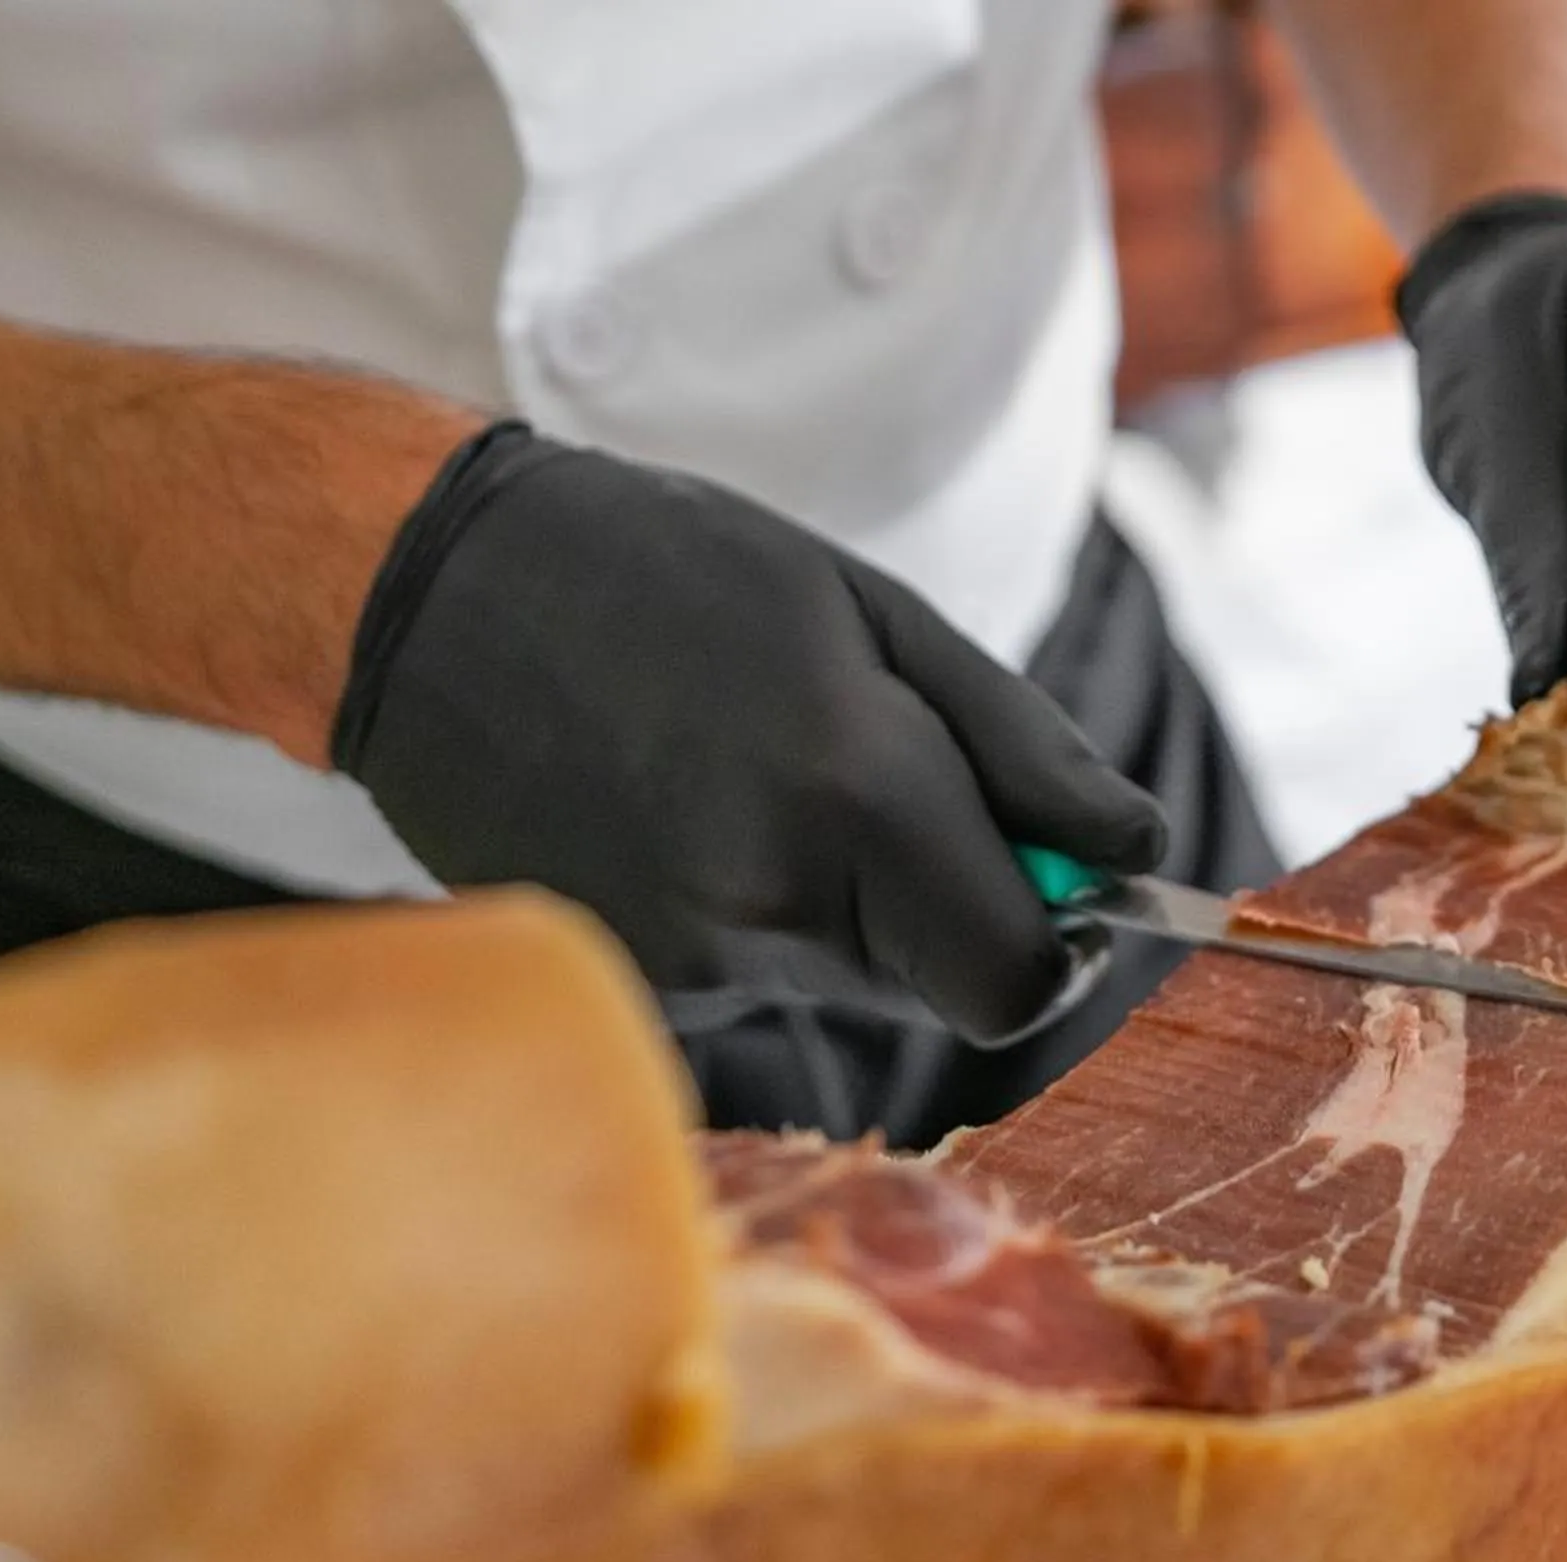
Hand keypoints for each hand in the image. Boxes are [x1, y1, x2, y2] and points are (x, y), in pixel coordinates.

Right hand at [335, 424, 1167, 1045]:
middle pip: (940, 984)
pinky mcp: (624, 981)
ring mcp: (682, 956)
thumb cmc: (667, 573)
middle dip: (948, 905)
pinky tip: (673, 809)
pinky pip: (751, 976)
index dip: (1051, 939)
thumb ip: (1022, 748)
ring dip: (839, 897)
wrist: (424, 596)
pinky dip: (747, 909)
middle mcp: (768, 897)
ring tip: (738, 767)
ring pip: (844, 977)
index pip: (1020, 977)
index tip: (1042, 874)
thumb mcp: (871, 612)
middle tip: (874, 780)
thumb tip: (1142, 851)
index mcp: (853, 785)